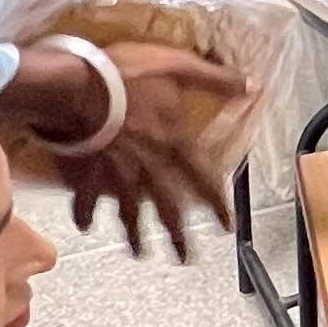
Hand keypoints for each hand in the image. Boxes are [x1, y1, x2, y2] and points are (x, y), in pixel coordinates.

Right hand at [9, 38, 246, 255]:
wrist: (79, 85)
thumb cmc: (129, 74)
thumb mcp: (179, 67)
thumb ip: (215, 79)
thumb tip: (248, 84)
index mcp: (173, 143)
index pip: (203, 181)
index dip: (217, 205)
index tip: (226, 227)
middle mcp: (148, 166)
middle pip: (168, 209)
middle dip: (178, 237)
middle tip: (187, 259)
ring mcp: (116, 172)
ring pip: (130, 212)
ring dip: (136, 236)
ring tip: (140, 254)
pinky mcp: (86, 170)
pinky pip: (86, 198)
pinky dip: (85, 213)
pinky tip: (86, 227)